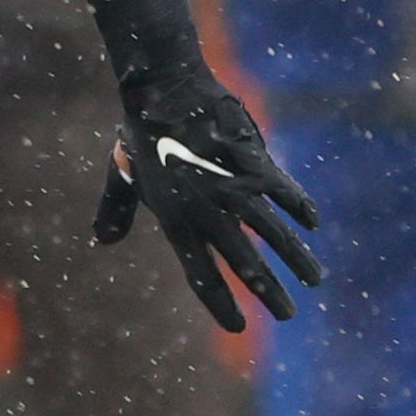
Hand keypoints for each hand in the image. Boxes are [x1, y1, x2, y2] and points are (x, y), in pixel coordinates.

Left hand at [94, 81, 323, 331]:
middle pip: (245, 263)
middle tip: (288, 315)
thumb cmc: (142, 132)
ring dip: (296, 258)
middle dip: (269, 292)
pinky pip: (283, 191)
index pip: (202, 275)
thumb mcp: (125, 176)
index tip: (238, 327)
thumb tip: (101, 240)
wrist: (164, 88)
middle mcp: (207, 210)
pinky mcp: (254, 160)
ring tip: (315, 280)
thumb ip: (117, 210)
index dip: (221, 304)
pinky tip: (312, 224)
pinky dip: (299, 207)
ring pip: (272, 232)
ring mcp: (233, 186)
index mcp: (176, 220)